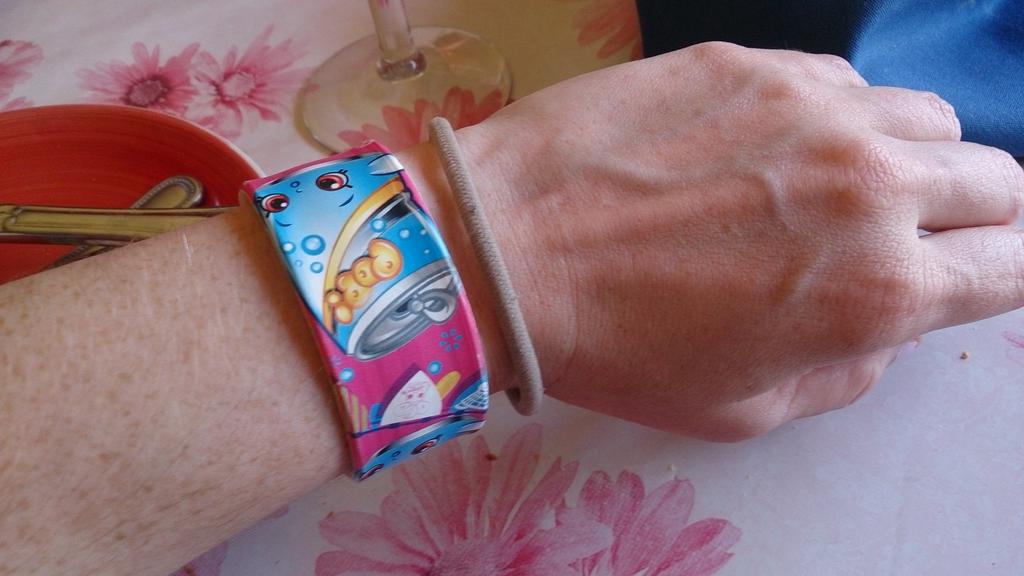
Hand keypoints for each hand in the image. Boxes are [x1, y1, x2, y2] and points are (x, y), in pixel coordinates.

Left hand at [456, 42, 1023, 439]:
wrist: (509, 251)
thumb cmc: (619, 349)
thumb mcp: (746, 408)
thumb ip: (848, 366)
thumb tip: (883, 322)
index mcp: (879, 291)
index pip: (1013, 264)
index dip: (1001, 270)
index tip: (971, 271)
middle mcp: (869, 186)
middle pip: (996, 179)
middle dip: (972, 212)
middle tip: (913, 231)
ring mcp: (811, 109)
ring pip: (925, 117)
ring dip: (906, 155)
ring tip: (837, 184)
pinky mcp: (751, 62)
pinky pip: (836, 80)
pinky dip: (829, 115)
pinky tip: (766, 144)